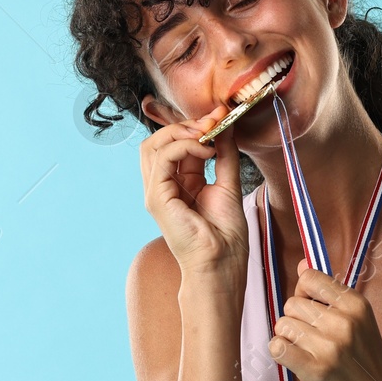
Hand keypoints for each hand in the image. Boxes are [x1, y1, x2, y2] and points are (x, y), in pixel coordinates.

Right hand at [138, 102, 246, 282]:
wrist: (222, 264)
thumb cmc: (226, 236)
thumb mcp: (229, 185)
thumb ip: (225, 155)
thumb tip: (225, 126)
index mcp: (179, 183)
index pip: (175, 144)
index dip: (195, 126)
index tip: (220, 116)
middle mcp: (164, 186)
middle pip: (158, 141)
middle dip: (185, 124)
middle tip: (212, 121)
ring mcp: (157, 192)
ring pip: (152, 145)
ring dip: (181, 131)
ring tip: (207, 133)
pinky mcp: (156, 198)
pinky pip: (162, 158)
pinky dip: (184, 146)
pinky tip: (205, 150)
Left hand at [268, 258, 381, 380]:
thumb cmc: (367, 362)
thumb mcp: (359, 320)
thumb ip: (329, 293)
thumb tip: (302, 265)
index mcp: (355, 304)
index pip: (309, 278)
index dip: (304, 294)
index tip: (313, 311)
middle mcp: (344, 321)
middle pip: (292, 304)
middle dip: (296, 321)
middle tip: (314, 341)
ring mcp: (330, 346)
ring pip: (282, 325)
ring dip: (289, 340)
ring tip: (308, 353)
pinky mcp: (316, 370)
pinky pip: (277, 347)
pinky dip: (281, 354)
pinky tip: (297, 361)